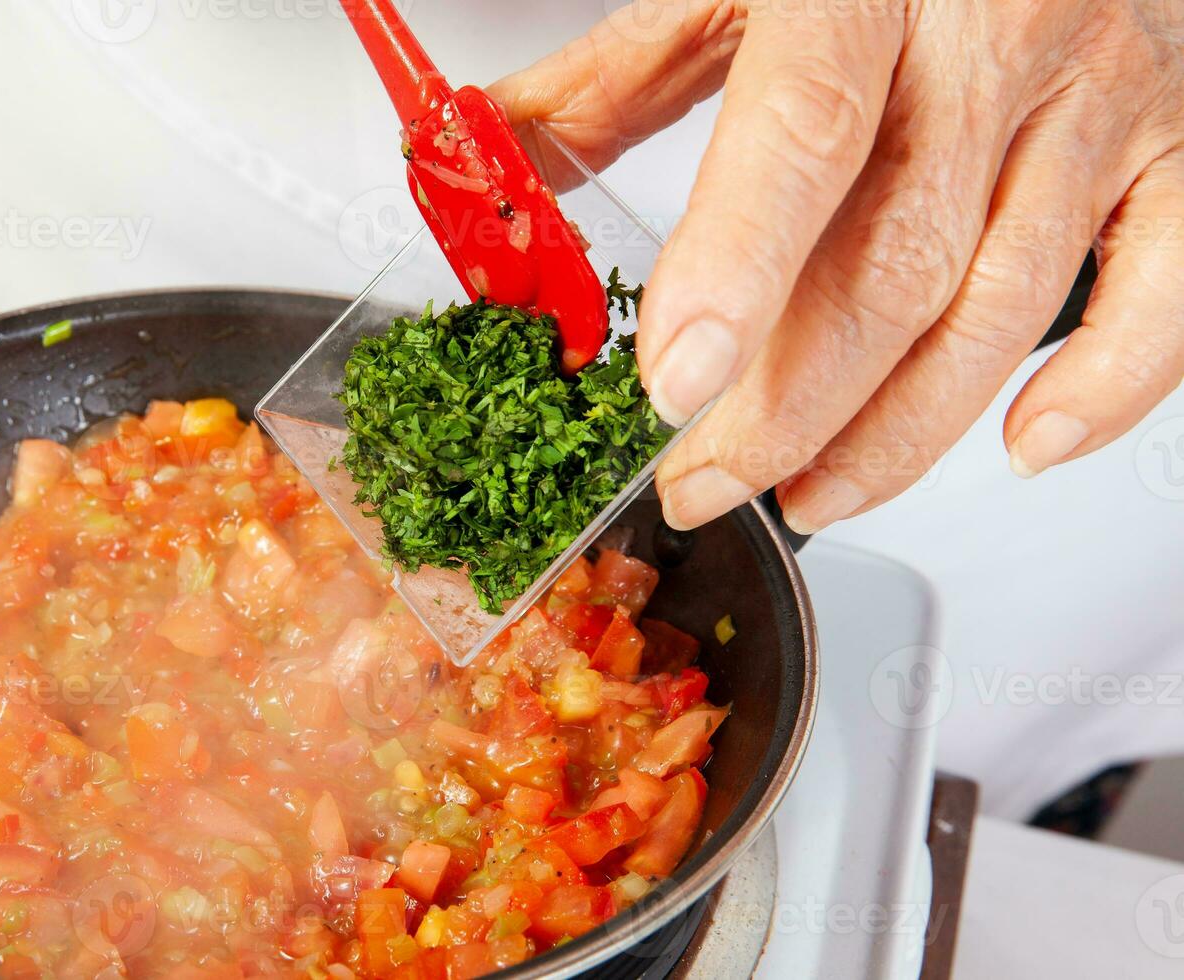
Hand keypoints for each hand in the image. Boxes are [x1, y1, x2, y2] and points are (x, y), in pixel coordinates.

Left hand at [489, 0, 1183, 532]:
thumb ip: (619, 77)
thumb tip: (501, 164)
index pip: (802, 142)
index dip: (736, 276)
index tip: (674, 388)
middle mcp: (998, 37)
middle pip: (894, 266)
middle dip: (788, 409)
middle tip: (703, 481)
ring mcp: (1102, 95)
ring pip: (1005, 309)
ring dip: (901, 436)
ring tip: (811, 494)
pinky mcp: (1176, 145)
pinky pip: (1168, 286)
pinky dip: (1110, 386)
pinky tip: (1027, 444)